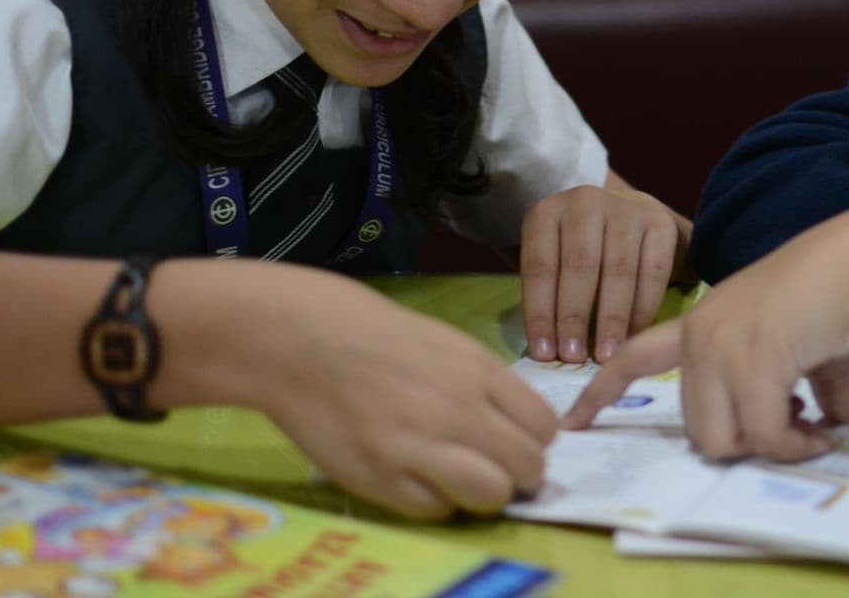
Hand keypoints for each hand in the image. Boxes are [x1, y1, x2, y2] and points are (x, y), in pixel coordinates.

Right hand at [235, 269, 557, 520]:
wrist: (305, 340)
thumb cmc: (379, 337)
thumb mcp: (450, 344)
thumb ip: (489, 386)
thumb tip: (524, 429)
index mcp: (479, 371)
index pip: (544, 427)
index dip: (535, 441)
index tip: (518, 443)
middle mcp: (458, 410)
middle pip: (527, 467)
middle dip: (519, 474)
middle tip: (496, 469)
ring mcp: (419, 446)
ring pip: (491, 495)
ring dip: (484, 495)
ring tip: (463, 482)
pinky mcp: (381, 478)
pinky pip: (435, 510)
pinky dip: (434, 501)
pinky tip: (419, 480)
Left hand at [520, 181, 682, 362]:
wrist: (627, 216)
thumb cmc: (580, 250)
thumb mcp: (552, 258)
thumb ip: (547, 294)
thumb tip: (547, 351)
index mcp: (547, 212)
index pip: (539, 267)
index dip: (540, 313)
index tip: (544, 353)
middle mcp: (585, 202)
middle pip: (579, 266)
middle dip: (575, 318)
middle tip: (574, 357)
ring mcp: (626, 209)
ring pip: (618, 270)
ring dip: (611, 319)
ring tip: (606, 355)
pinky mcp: (659, 221)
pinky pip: (653, 271)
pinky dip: (644, 308)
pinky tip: (635, 336)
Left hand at [562, 211, 848, 461]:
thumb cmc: (840, 292)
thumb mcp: (810, 347)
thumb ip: (807, 387)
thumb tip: (834, 422)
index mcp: (703, 322)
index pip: (634, 355)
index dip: (603, 390)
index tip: (574, 420)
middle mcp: (701, 334)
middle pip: (697, 429)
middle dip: (748, 443)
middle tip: (797, 429)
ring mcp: (721, 348)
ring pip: (723, 441)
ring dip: (777, 448)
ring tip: (818, 429)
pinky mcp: (751, 363)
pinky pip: (766, 437)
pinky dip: (799, 446)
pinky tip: (830, 430)